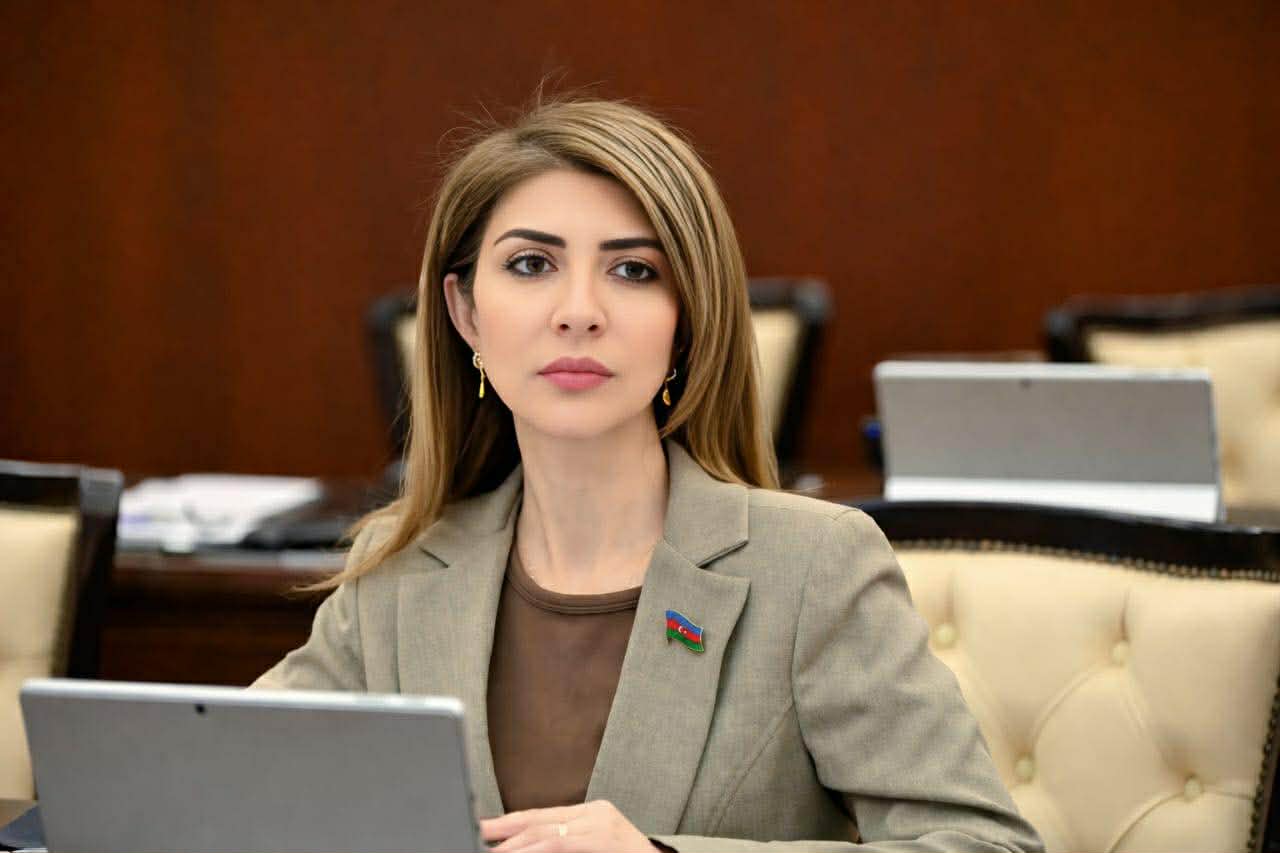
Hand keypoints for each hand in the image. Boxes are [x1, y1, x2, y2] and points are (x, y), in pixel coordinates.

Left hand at [481, 800, 660, 852]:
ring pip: (547, 833)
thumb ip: (564, 844)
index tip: (482, 830)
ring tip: (491, 851)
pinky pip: (562, 844)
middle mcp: (597, 813)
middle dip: (503, 831)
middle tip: (476, 835)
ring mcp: (603, 825)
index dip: (508, 823)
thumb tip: (522, 847)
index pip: (541, 816)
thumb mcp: (592, 849)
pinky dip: (536, 851)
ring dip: (514, 845)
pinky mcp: (606, 838)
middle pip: (540, 821)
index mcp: (592, 813)